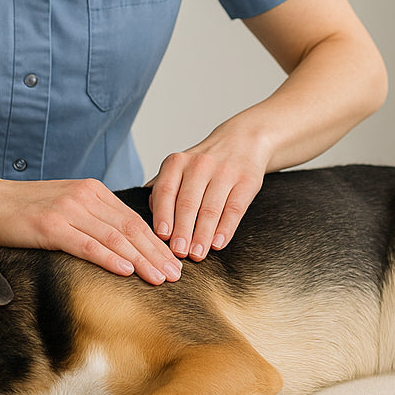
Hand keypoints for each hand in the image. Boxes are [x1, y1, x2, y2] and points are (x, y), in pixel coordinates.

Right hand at [0, 176, 180, 284]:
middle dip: (157, 254)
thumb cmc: (25, 209)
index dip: (156, 242)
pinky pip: (87, 244)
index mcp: (93, 191)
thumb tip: (120, 244)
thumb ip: (92, 217)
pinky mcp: (51, 226)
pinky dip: (110, 258)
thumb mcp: (66, 206)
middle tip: (177, 275)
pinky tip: (126, 270)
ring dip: (141, 260)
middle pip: (131, 229)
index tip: (173, 261)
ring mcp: (69, 210)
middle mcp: (86, 197)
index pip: (134, 219)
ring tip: (160, 278)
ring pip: (115, 238)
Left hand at [148, 141, 267, 261]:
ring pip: (210, 209)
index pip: (165, 191)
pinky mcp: (246, 181)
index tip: (162, 237)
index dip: (163, 215)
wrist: (243, 140)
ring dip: (202, 235)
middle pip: (188, 203)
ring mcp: (224, 172)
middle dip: (182, 231)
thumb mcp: (180, 166)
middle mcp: (199, 164)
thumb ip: (163, 189)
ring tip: (197, 254)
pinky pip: (234, 209)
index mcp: (177, 162)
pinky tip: (218, 244)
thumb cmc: (205, 163)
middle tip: (178, 253)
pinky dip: (225, 229)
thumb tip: (147, 217)